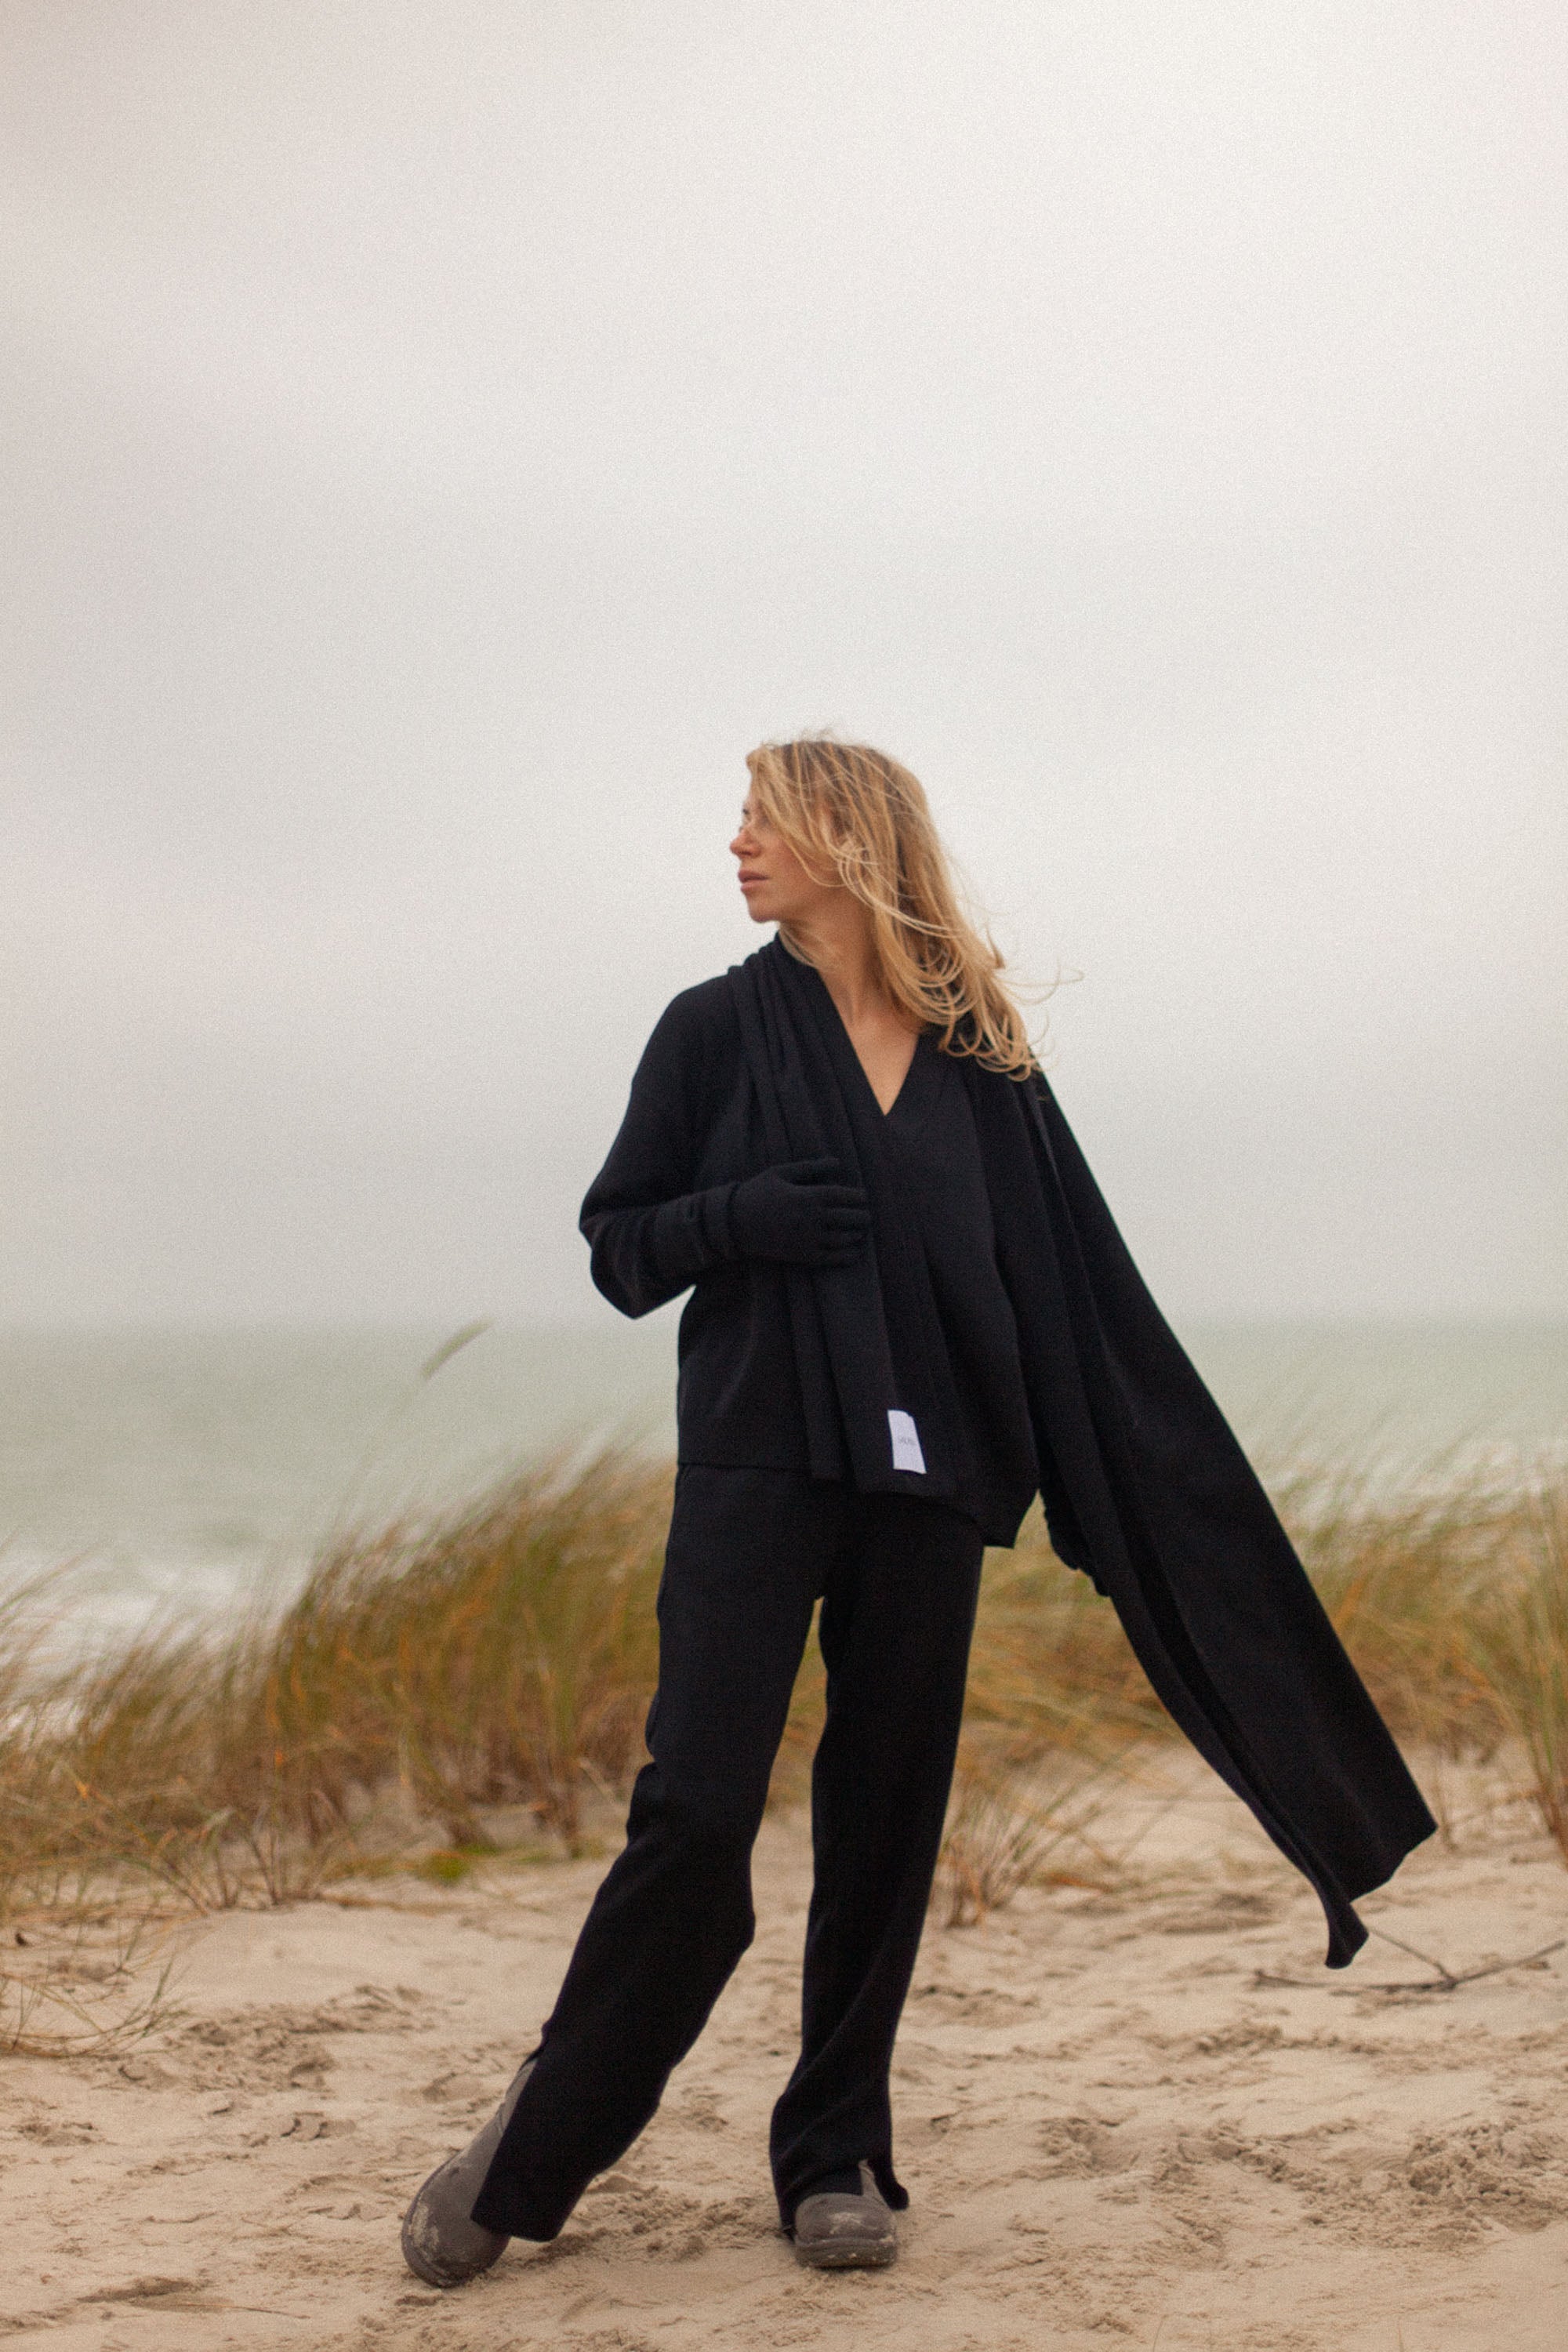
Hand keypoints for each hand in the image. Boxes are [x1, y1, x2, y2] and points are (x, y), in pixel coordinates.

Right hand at [729, 1156, 870, 1267]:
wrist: (734, 1223)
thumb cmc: (758, 1192)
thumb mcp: (781, 1173)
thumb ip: (811, 1167)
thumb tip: (838, 1162)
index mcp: (808, 1196)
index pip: (845, 1196)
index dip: (859, 1197)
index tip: (864, 1197)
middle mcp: (812, 1218)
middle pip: (849, 1218)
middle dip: (863, 1217)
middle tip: (867, 1216)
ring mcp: (808, 1239)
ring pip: (844, 1239)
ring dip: (857, 1235)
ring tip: (861, 1232)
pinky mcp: (802, 1255)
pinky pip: (831, 1258)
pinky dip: (847, 1256)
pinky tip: (855, 1253)